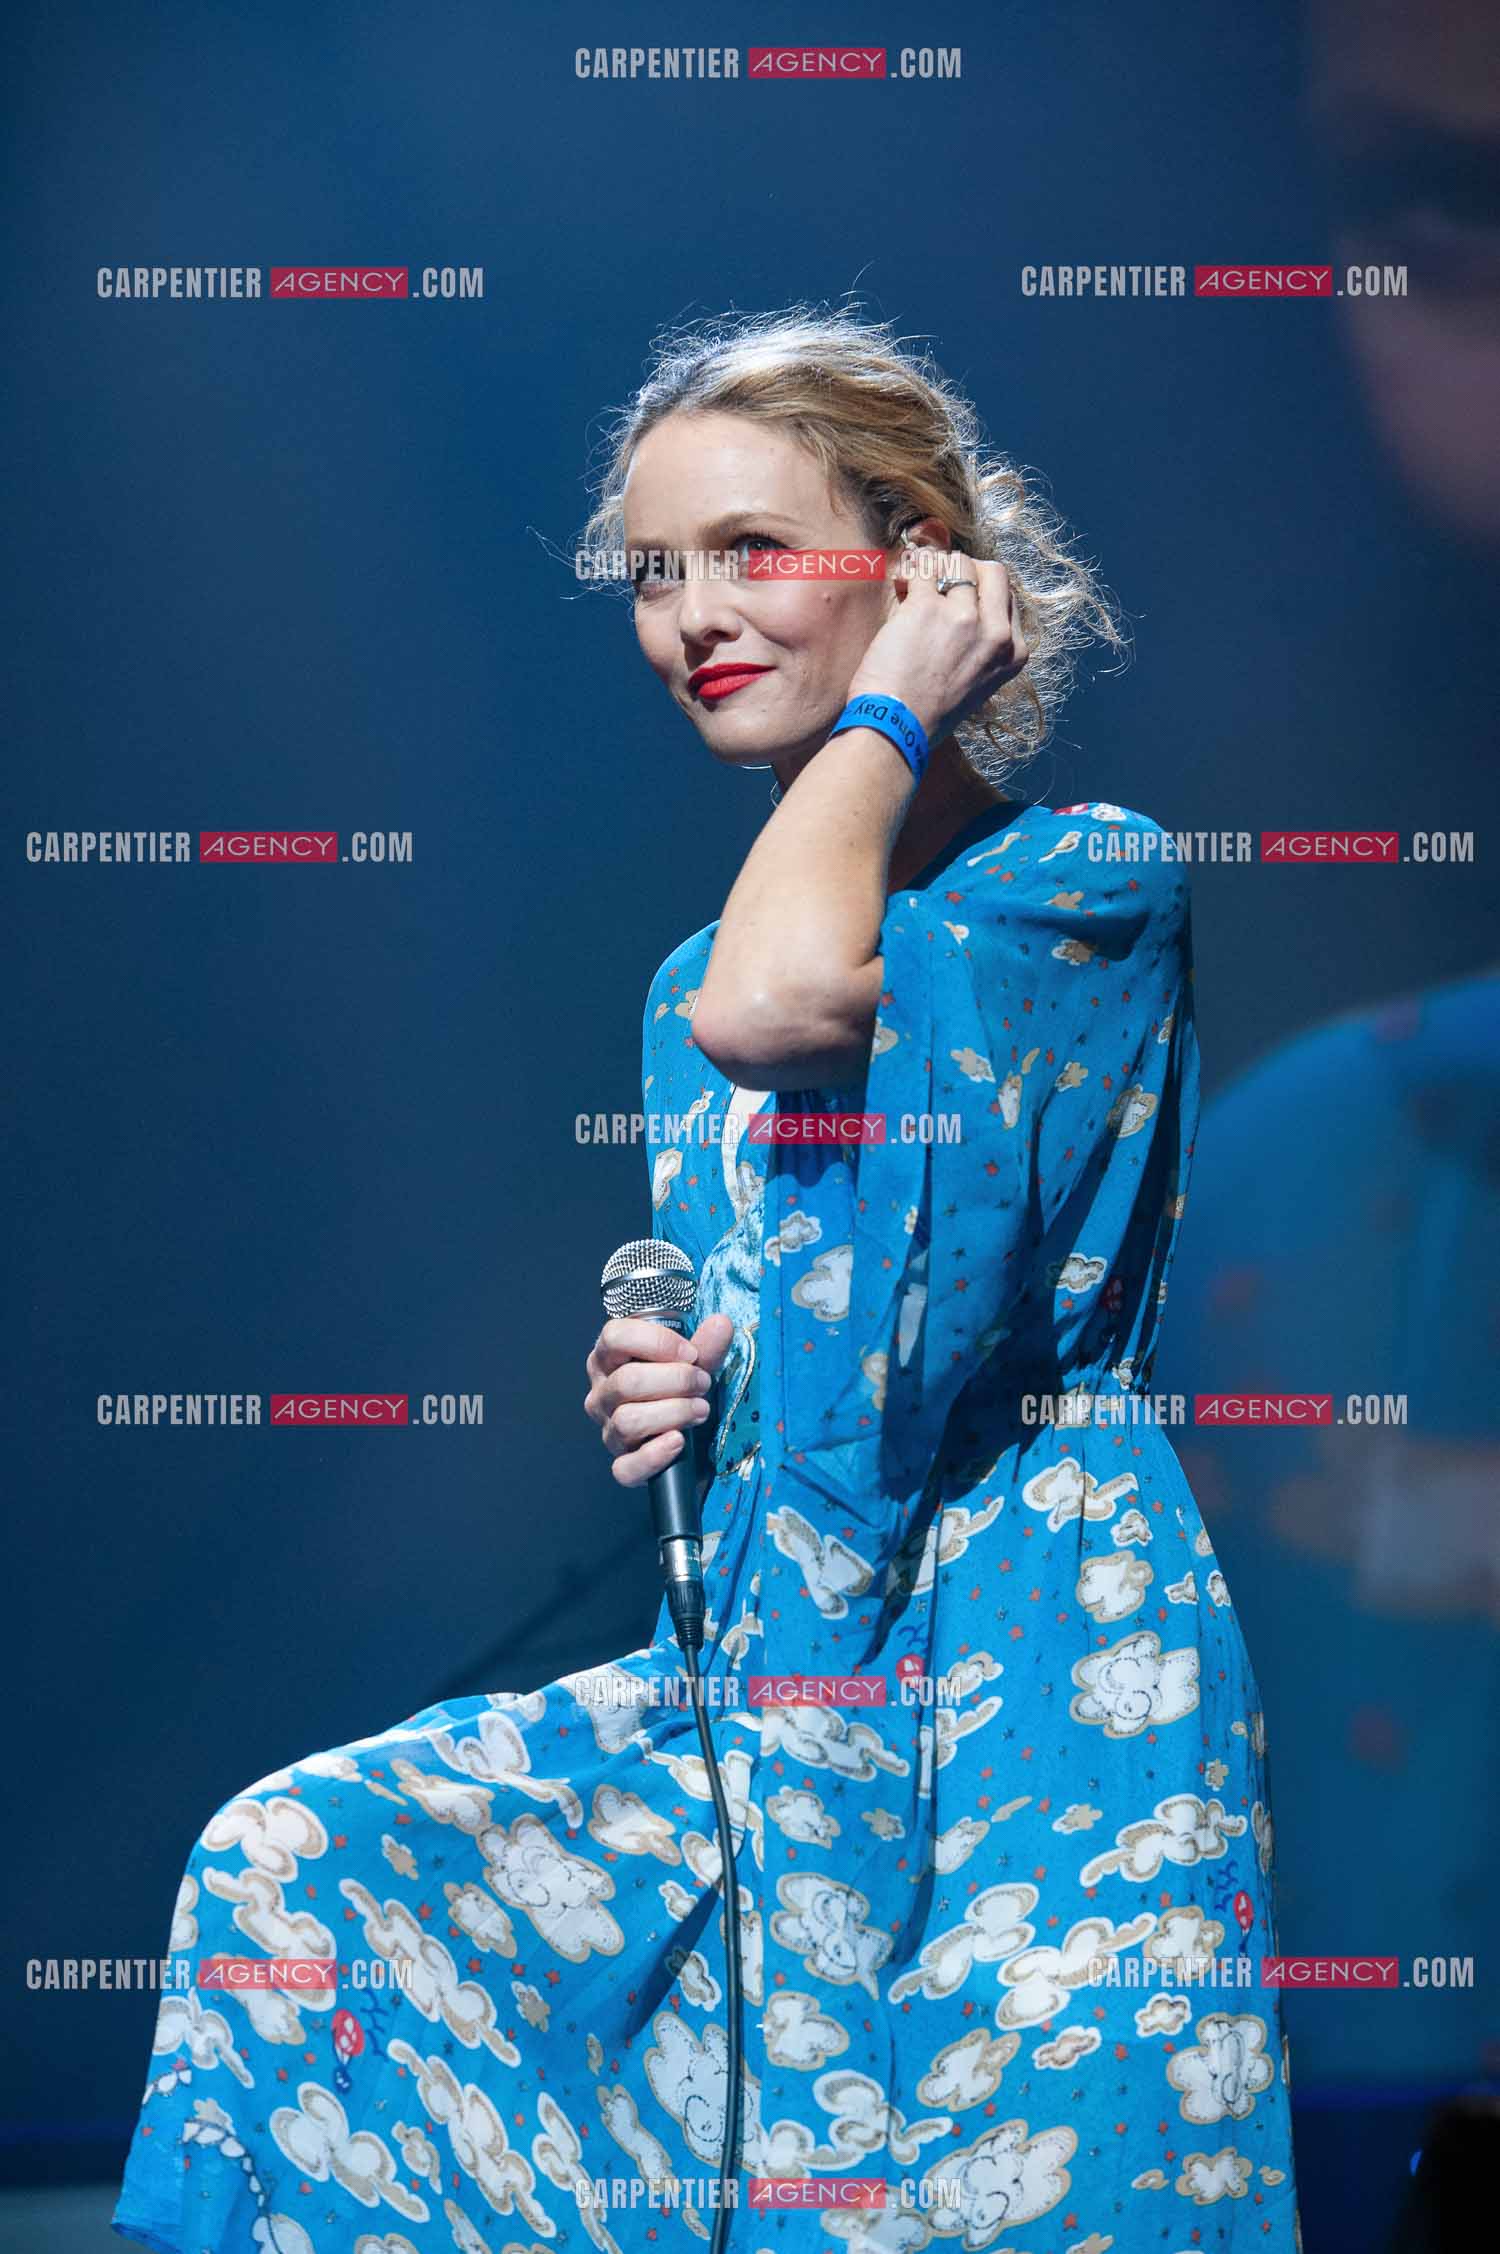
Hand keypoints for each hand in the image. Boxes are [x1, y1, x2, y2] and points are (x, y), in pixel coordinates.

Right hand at [583, 1311, 734, 1488]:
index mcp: (610, 1359)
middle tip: (703, 1383)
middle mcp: (602, 1393)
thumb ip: (706, 1346)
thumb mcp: (696, 1365)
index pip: (615, 1336)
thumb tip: (721, 1323)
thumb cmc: (684, 1394)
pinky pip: (626, 1467)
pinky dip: (655, 1455)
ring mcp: (609, 1430)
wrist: (696, 1441)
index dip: (656, 1342)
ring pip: (628, 1421)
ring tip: (700, 1409)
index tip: (690, 1353)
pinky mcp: (622, 1464)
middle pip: (626, 1381)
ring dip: (673, 1413)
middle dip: (675, 1380)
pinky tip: (678, 1442)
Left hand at [845, 545, 1029, 744]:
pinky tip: (901, 585)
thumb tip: (960, 600)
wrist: (896, 731)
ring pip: (956, 562)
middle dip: (965, 570)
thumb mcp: (976, 683)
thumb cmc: (927, 714)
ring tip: (913, 588)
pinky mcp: (927, 608)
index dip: (979, 592)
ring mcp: (964, 618)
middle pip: (993, 571)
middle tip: (939, 585)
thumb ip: (980, 645)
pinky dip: (911, 571)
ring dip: (934, 568)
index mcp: (1013, 652)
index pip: (1007, 597)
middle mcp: (996, 633)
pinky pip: (924, 568)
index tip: (956, 600)